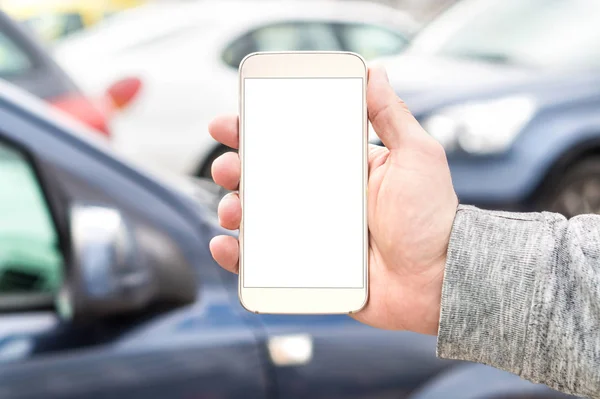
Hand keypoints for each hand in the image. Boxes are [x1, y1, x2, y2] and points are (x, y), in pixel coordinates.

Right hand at [209, 67, 457, 334]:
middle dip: (236, 169)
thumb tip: (376, 72)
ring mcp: (312, 234)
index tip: (230, 124)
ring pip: (259, 218)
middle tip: (227, 168)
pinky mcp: (309, 268)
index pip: (291, 143)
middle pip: (265, 179)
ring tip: (234, 210)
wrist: (437, 280)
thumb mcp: (416, 157)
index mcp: (341, 169)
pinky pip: (265, 262)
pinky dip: (239, 256)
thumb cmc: (432, 219)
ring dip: (234, 209)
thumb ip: (392, 116)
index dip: (257, 132)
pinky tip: (227, 246)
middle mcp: (322, 199)